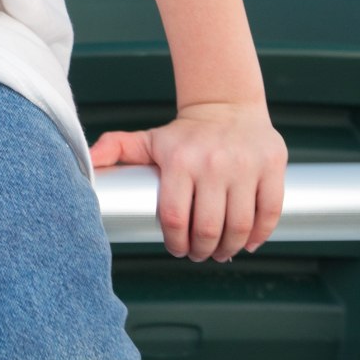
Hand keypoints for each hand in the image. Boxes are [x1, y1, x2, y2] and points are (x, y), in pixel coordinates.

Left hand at [89, 102, 286, 260]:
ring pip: (239, 226)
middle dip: (202, 251)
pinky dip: (260, 235)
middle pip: (208, 228)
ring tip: (221, 251)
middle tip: (200, 254)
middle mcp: (213, 163)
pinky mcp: (272, 166)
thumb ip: (115, 150)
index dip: (175, 243)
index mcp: (180, 160)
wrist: (227, 105)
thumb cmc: (184, 134)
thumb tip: (88, 163)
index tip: (177, 249)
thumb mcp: (148, 140)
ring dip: (229, 248)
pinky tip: (248, 242)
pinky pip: (269, 212)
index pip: (174, 218)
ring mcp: (246, 165)